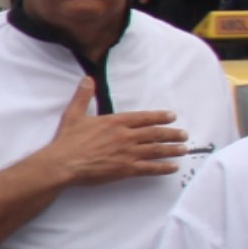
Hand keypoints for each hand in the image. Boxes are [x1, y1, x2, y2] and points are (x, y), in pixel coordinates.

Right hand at [39, 80, 196, 186]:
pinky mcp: (126, 169)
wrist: (64, 163)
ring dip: (172, 149)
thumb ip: (83, 96)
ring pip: (156, 150)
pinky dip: (163, 168)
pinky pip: (150, 168)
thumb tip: (87, 79)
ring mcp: (128, 153)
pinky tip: (173, 167)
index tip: (171, 116)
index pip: (143, 118)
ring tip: (183, 149)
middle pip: (155, 133)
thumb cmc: (68, 140)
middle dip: (171, 134)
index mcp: (115, 122)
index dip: (159, 117)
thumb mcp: (73, 114)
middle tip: (184, 135)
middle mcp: (125, 136)